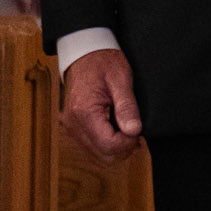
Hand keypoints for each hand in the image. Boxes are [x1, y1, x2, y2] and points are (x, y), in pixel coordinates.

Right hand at [62, 47, 143, 164]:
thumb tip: (134, 131)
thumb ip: (127, 106)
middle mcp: (74, 124)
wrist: (84, 54)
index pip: (109, 145)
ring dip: (116, 146)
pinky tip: (116, 127)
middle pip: (104, 155)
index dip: (129, 142)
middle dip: (124, 147)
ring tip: (125, 125)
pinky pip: (93, 146)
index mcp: (84, 112)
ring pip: (99, 155)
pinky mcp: (74, 128)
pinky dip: (107, 142)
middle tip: (134, 128)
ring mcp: (72, 128)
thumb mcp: (121, 79)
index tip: (138, 128)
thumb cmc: (103, 62)